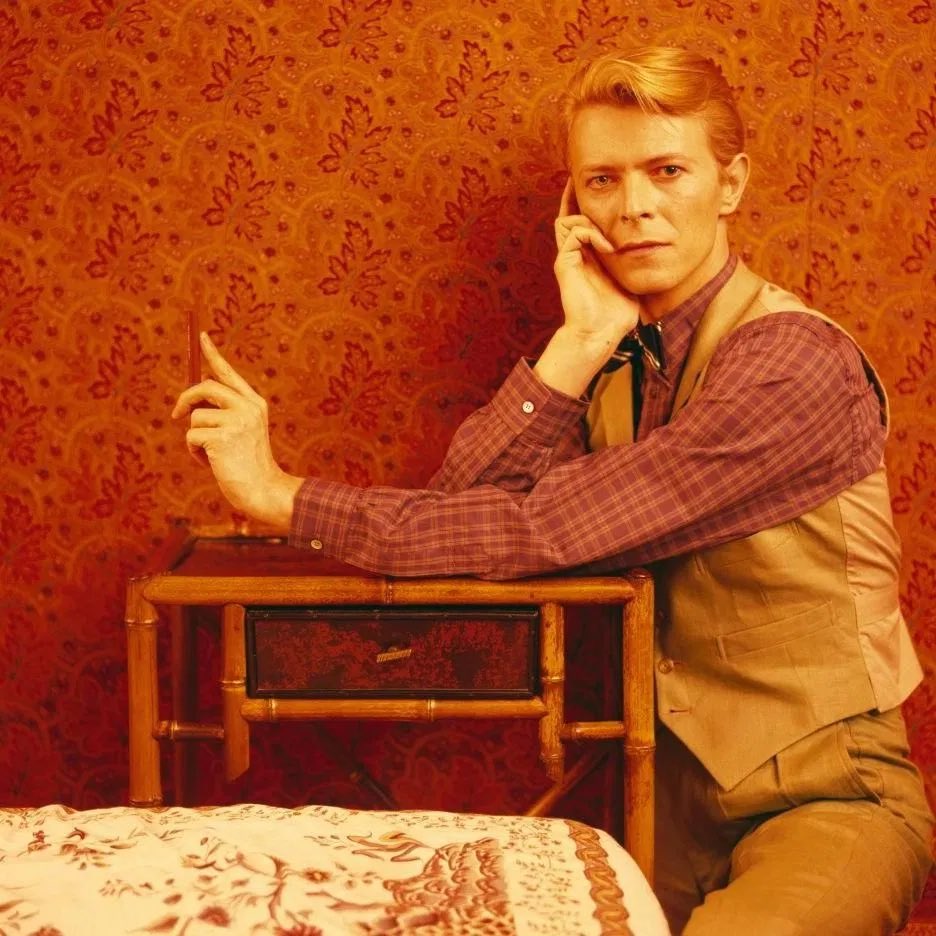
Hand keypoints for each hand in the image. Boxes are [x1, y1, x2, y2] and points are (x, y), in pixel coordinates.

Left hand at [171, 333, 301, 530]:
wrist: (264, 490)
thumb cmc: (248, 465)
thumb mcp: (240, 433)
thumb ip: (223, 415)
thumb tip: (189, 406)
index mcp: (254, 404)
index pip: (229, 374)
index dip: (213, 354)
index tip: (202, 336)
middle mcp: (248, 408)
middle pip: (205, 387)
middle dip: (186, 400)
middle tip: (176, 414)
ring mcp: (237, 421)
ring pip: (195, 417)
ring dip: (195, 437)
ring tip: (212, 454)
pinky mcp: (223, 437)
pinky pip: (191, 436)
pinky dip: (194, 452)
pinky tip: (212, 463)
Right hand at [532, 181, 640, 397]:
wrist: (600, 333)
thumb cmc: (617, 312)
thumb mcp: (631, 277)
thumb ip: (634, 258)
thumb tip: (656, 243)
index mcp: (588, 256)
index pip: (582, 221)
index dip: (586, 202)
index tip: (599, 185)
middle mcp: (574, 254)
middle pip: (567, 214)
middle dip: (575, 195)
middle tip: (584, 179)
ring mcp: (568, 258)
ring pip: (566, 219)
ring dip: (590, 218)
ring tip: (610, 236)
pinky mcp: (564, 263)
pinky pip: (575, 232)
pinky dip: (592, 233)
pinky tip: (609, 247)